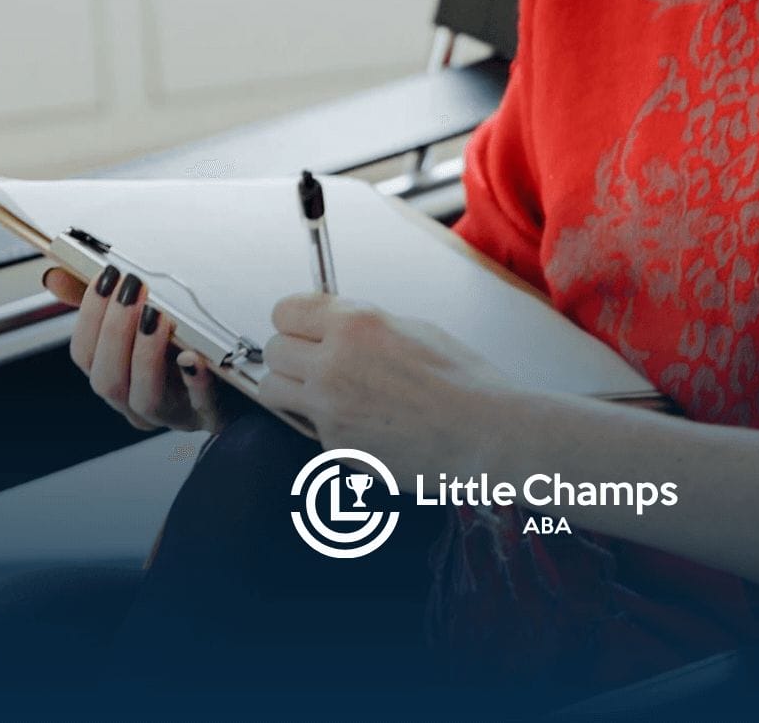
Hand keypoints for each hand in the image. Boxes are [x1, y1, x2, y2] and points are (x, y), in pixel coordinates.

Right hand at [42, 266, 241, 433]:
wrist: (236, 388)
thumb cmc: (179, 352)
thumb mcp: (136, 325)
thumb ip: (100, 303)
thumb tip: (55, 276)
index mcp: (115, 378)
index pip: (84, 356)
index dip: (89, 317)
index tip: (106, 276)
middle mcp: (136, 403)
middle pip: (108, 381)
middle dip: (115, 333)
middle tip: (132, 289)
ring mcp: (172, 413)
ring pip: (144, 398)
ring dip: (145, 355)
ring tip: (157, 316)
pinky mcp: (209, 415)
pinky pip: (200, 405)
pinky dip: (196, 382)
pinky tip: (195, 358)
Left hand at [255, 294, 516, 482]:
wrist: (485, 434)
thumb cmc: (464, 381)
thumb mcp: (414, 329)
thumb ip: (363, 326)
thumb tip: (335, 328)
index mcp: (355, 325)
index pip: (286, 310)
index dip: (294, 318)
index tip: (301, 324)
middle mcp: (333, 365)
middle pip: (273, 351)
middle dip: (291, 352)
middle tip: (313, 358)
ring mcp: (329, 410)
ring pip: (274, 391)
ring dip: (292, 388)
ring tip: (324, 390)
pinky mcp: (334, 447)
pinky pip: (310, 427)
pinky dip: (327, 423)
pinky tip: (364, 421)